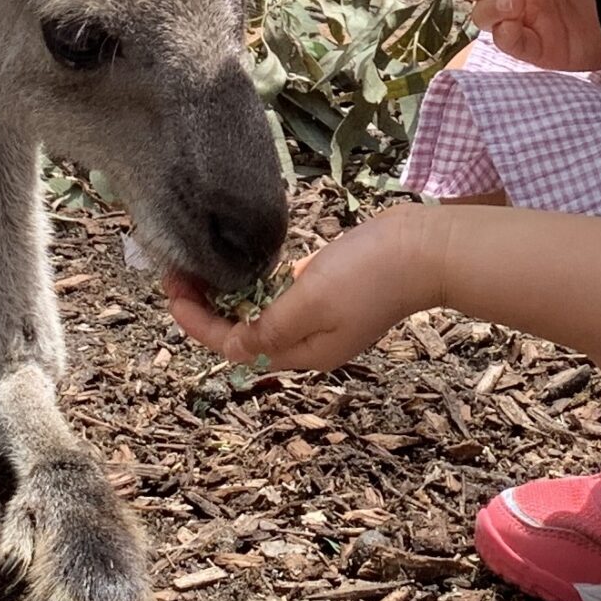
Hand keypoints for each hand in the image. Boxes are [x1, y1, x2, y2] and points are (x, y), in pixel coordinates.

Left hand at [164, 208, 439, 373]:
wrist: (427, 248)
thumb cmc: (370, 274)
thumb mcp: (310, 302)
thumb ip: (268, 329)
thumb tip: (232, 349)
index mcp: (304, 352)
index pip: (234, 347)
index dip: (197, 323)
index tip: (173, 291)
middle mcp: (312, 342)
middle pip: (245, 334)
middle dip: (207, 309)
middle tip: (179, 274)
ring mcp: (325, 317)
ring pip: (263, 315)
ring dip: (230, 297)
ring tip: (202, 270)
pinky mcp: (336, 292)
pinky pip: (285, 297)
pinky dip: (260, 286)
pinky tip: (248, 267)